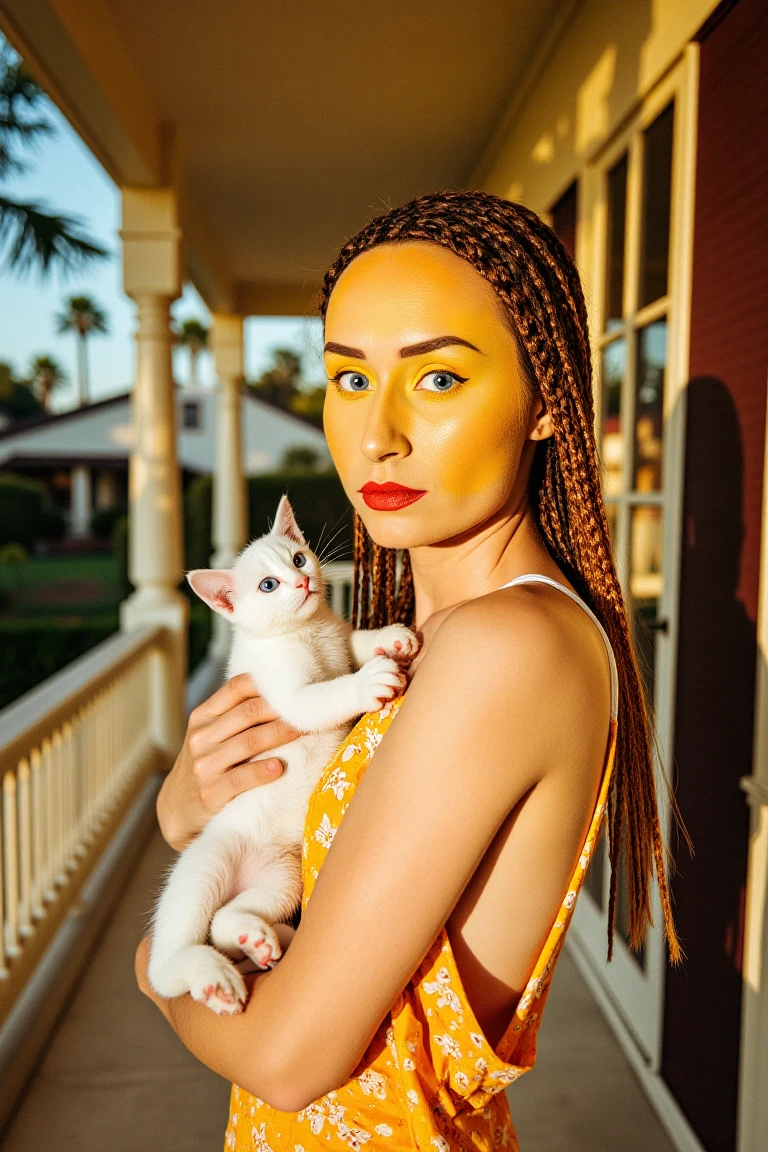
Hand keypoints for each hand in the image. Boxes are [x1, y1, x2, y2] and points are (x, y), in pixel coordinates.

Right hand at [157, 673, 302, 851]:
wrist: (177, 809)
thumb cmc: (207, 764)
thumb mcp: (211, 734)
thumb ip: (236, 713)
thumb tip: (283, 691)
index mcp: (203, 716)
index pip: (236, 688)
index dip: (267, 683)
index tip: (295, 684)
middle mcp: (201, 737)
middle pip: (247, 713)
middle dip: (281, 708)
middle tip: (308, 707)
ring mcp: (204, 766)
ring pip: (248, 743)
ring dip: (279, 734)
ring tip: (303, 730)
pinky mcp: (210, 794)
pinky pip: (240, 779)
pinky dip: (261, 771)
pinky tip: (279, 767)